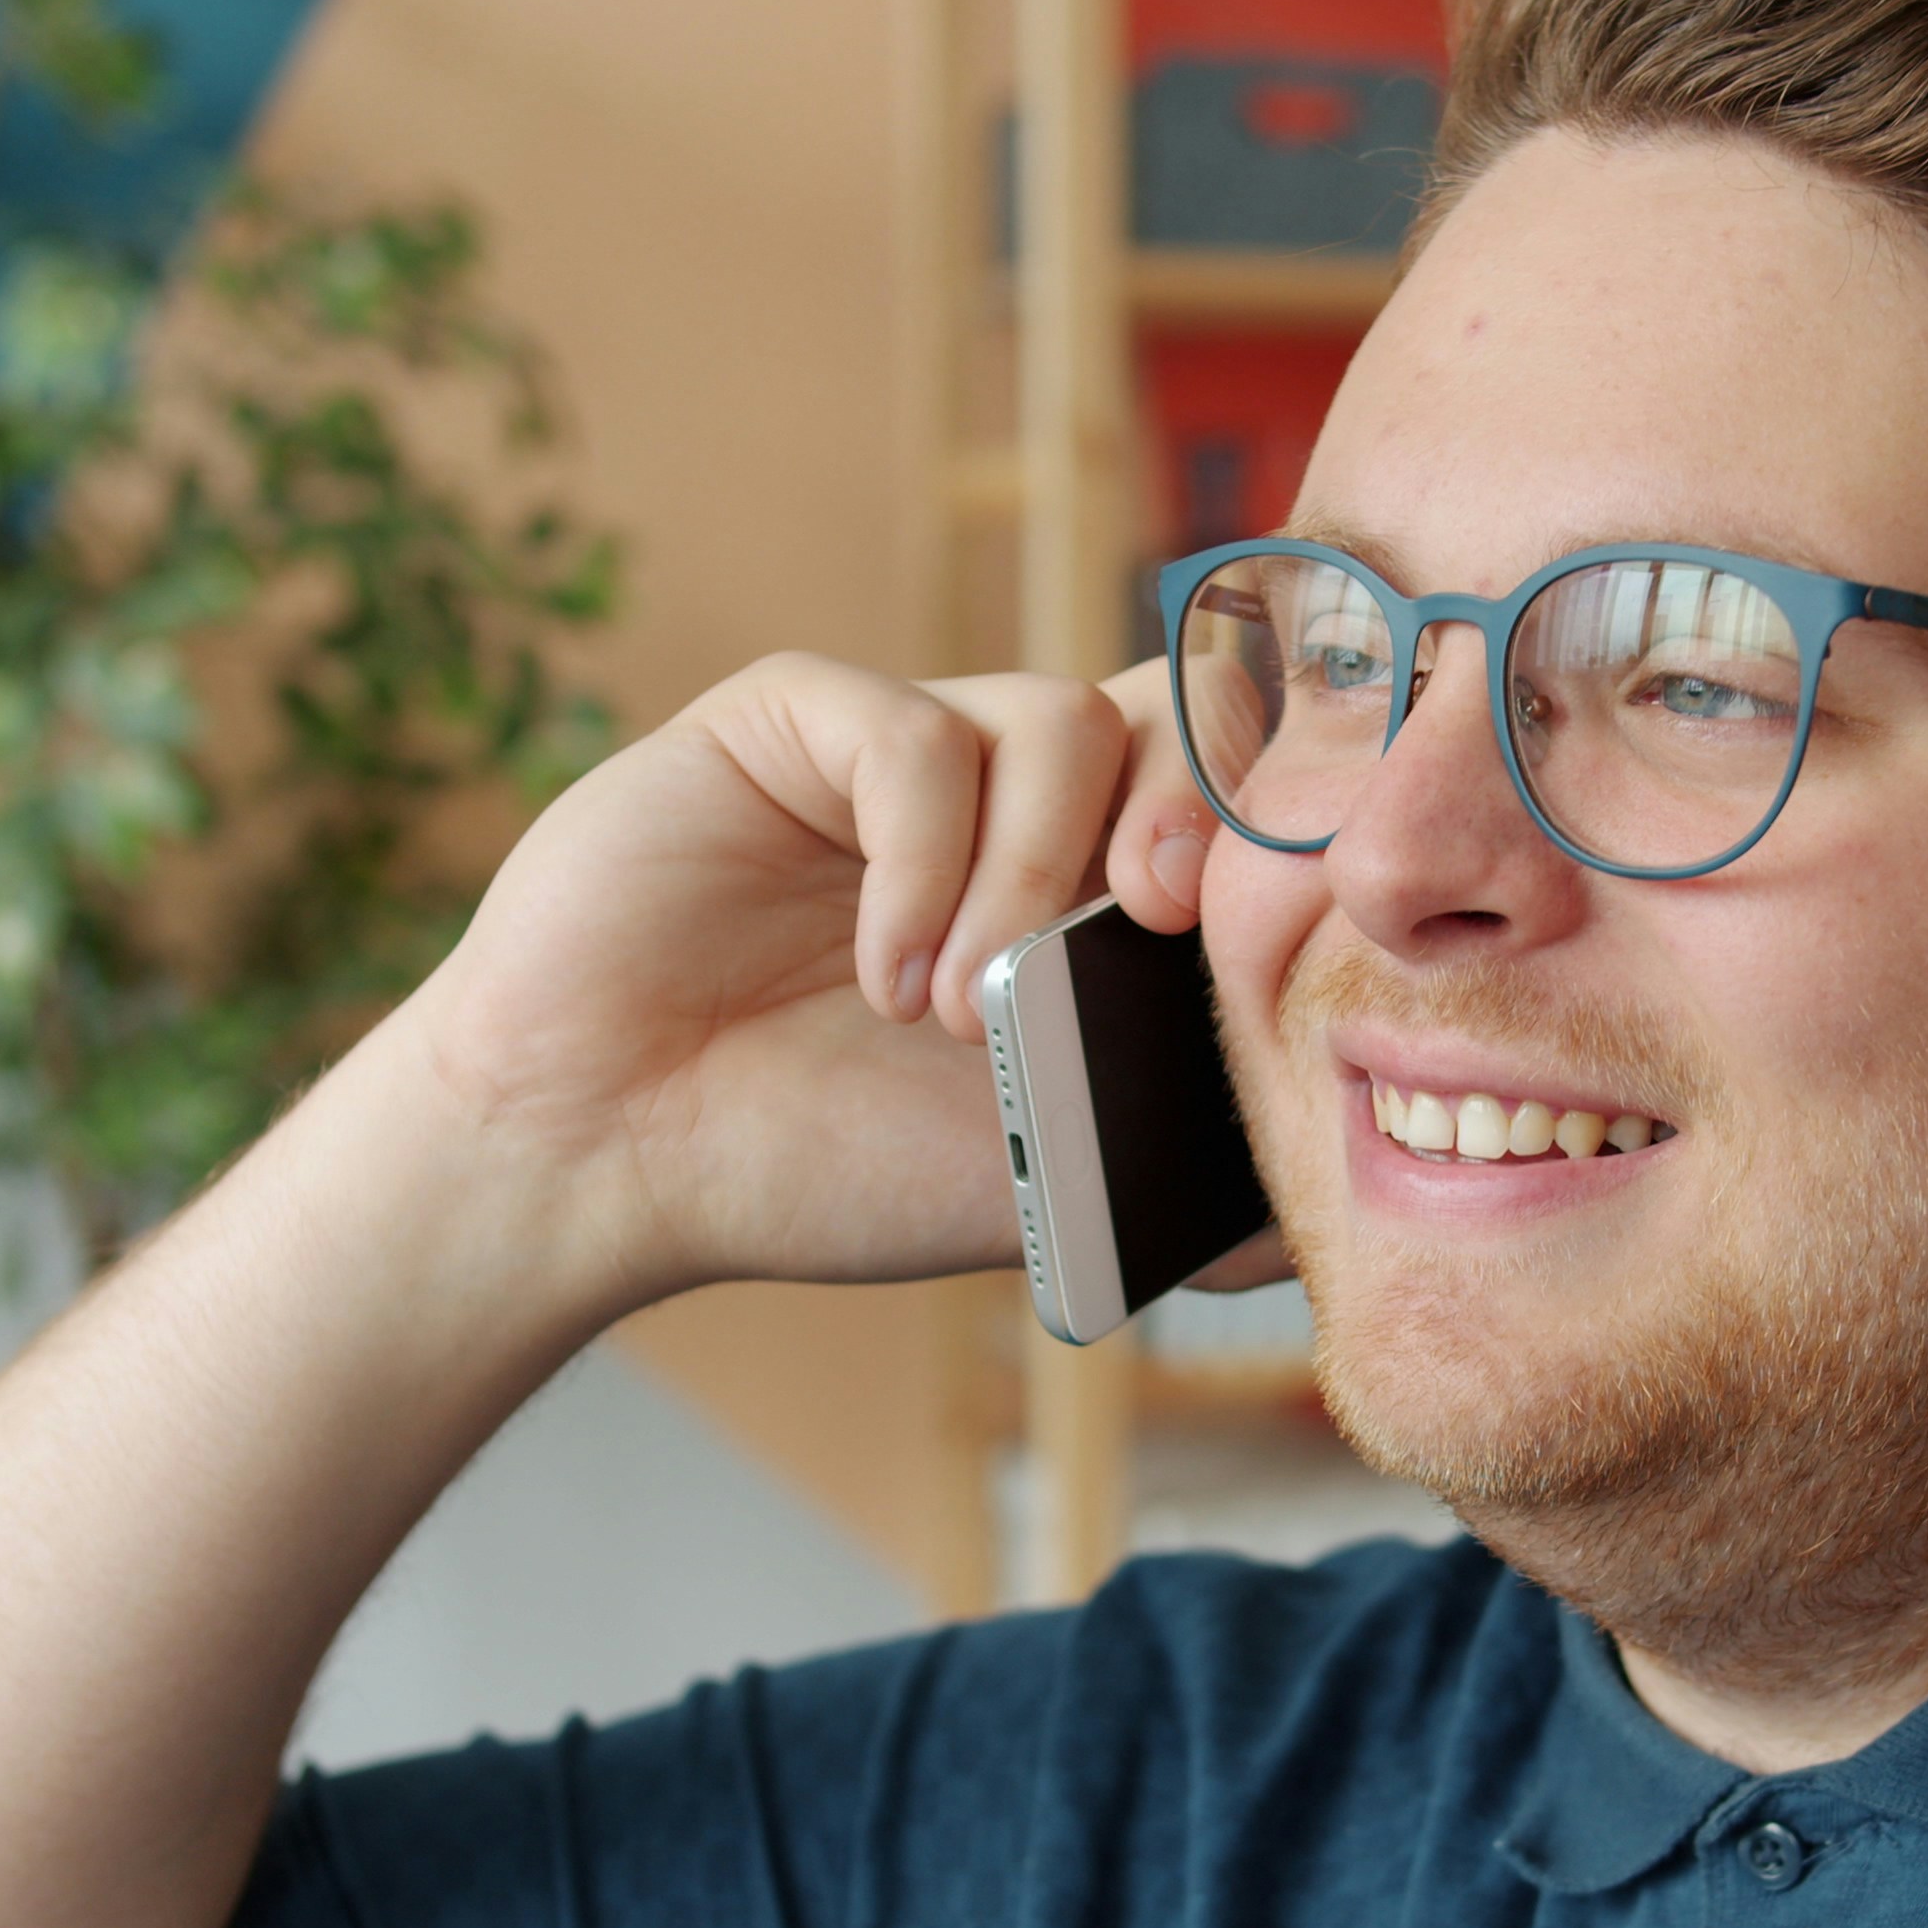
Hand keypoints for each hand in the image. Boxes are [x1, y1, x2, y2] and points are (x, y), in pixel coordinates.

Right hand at [401, 652, 1220, 1308]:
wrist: (608, 1161)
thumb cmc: (816, 1164)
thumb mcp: (1041, 1176)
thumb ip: (1176, 1170)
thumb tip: (1319, 1217)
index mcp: (1086, 874)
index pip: (1233, 784)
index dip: (1274, 826)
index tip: (1269, 937)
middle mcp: (1006, 792)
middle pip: (1176, 709)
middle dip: (1199, 809)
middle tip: (1164, 924)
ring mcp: (899, 747)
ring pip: (1057, 721)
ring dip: (1035, 878)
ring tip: (962, 1019)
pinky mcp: (789, 721)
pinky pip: (911, 733)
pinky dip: (923, 866)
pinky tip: (881, 982)